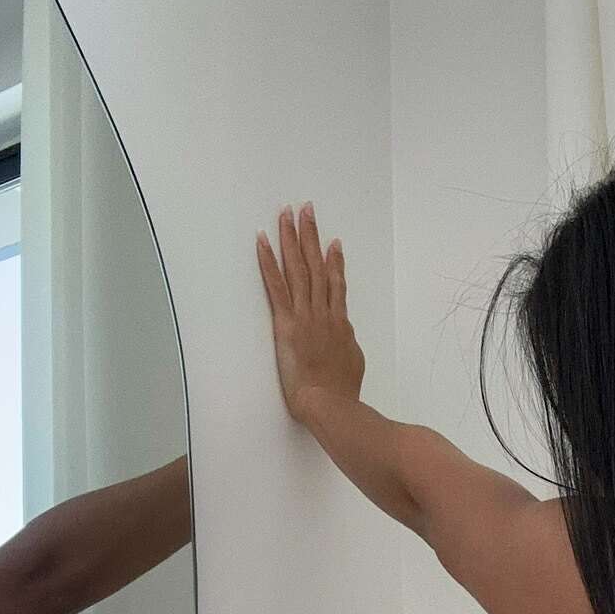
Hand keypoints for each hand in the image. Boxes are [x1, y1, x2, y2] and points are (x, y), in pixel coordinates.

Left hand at [256, 203, 365, 426]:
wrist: (331, 404)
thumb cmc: (342, 393)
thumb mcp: (352, 364)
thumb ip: (347, 346)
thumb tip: (345, 338)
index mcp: (340, 323)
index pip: (337, 285)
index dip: (335, 262)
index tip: (334, 243)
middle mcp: (324, 312)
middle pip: (317, 266)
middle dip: (311, 235)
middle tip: (307, 210)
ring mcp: (306, 315)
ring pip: (299, 268)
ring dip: (292, 238)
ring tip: (287, 214)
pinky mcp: (287, 323)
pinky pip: (275, 286)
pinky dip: (268, 261)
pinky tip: (262, 241)